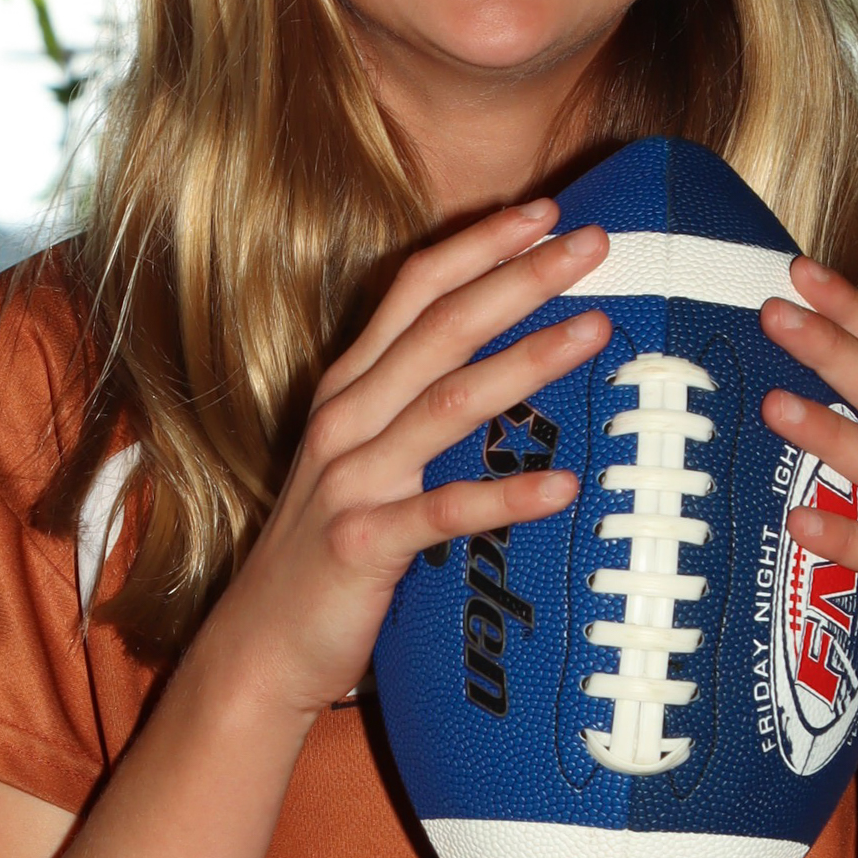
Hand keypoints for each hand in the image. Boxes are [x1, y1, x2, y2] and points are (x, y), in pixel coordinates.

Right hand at [203, 199, 609, 721]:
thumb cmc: (329, 547)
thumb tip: (503, 360)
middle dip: (520, 278)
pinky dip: (506, 496)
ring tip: (596, 332)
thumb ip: (412, 403)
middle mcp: (346, 419)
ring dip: (526, 361)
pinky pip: (444, 512)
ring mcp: (351, 480)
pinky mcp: (363, 544)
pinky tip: (565, 486)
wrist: (260, 645)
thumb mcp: (362, 457)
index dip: (480, 245)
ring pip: (447, 402)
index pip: (415, 290)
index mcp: (349, 387)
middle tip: (596, 244)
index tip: (547, 213)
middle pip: (442, 327)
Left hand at [759, 257, 857, 761]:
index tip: (796, 271)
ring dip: (836, 435)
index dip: (855, 312)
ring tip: (773, 406)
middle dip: (837, 351)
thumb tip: (751, 371)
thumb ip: (831, 441)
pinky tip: (797, 519)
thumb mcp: (854, 499)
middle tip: (772, 314)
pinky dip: (848, 536)